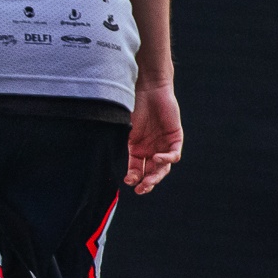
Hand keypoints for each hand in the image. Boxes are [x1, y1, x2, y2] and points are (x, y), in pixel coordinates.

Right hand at [125, 79, 182, 193]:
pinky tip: (158, 158)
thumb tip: (103, 161)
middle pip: (151, 171)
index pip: (137, 169)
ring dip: (157, 175)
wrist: (149, 88)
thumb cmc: (133, 105)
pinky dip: (167, 159)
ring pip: (163, 166)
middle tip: (142, 189)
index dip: (134, 178)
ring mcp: (163, 144)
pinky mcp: (174, 137)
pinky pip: (174, 154)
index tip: (128, 181)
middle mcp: (151, 148)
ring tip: (150, 180)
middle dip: (147, 182)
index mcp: (137, 148)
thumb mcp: (124, 128)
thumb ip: (120, 144)